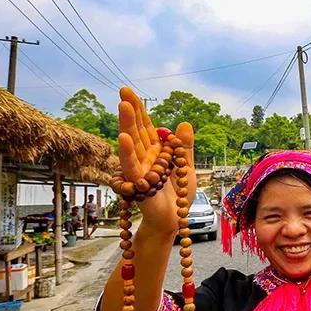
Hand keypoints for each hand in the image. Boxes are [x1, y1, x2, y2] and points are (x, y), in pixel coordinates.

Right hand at [117, 87, 195, 234]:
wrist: (174, 219)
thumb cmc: (177, 195)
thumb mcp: (186, 167)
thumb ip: (184, 146)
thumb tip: (185, 122)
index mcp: (156, 152)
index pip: (146, 127)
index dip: (139, 109)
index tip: (129, 91)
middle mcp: (144, 158)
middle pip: (136, 130)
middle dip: (130, 110)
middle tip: (123, 90)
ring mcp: (139, 169)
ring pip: (131, 144)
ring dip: (127, 124)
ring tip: (123, 105)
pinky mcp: (138, 183)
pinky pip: (132, 166)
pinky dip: (128, 152)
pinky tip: (124, 138)